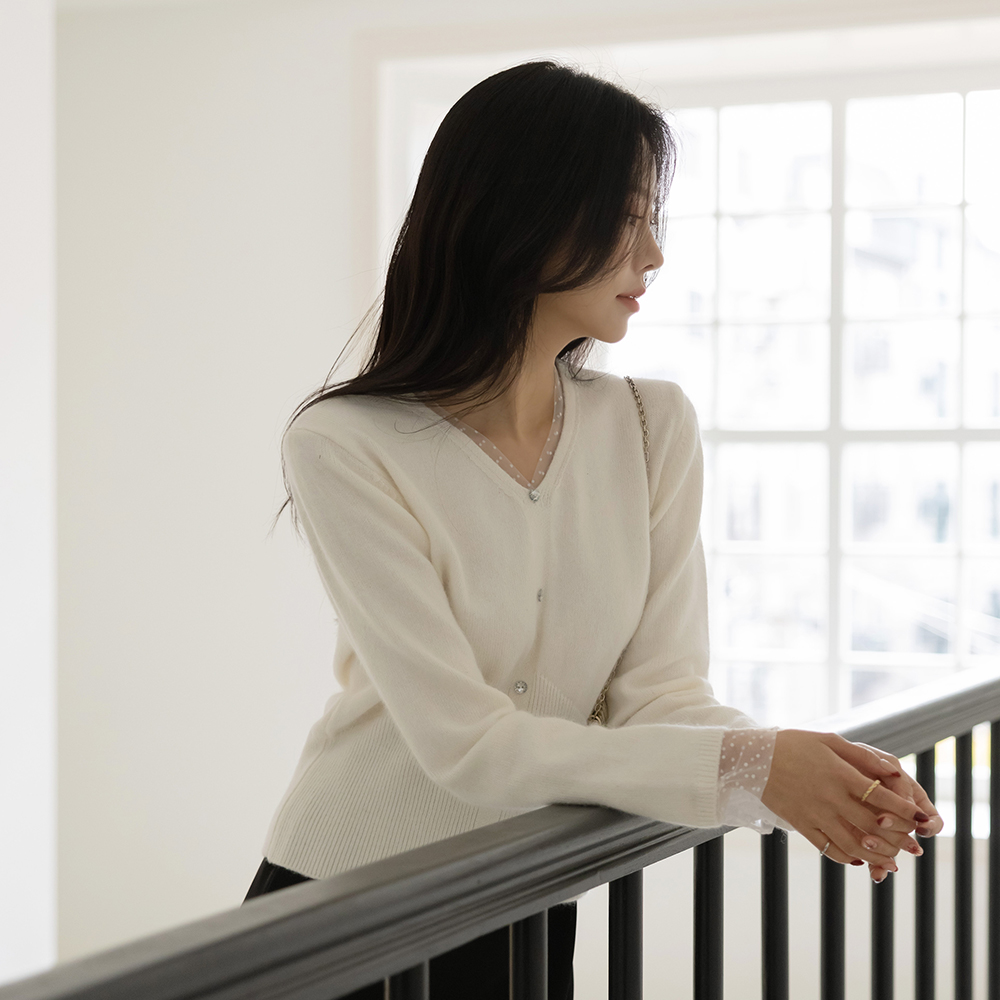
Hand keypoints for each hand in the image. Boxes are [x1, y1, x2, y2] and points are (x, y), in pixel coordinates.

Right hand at [761, 730, 932, 878]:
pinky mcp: (800, 824)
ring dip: (877, 856)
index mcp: (839, 773)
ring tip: (892, 863)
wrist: (753, 757)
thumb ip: (862, 756)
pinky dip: (847, 857)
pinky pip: (828, 848)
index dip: (905, 809)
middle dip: (898, 839)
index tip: (921, 818)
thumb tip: (893, 770)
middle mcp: (829, 797)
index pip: (881, 796)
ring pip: (852, 844)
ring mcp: (814, 813)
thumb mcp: (828, 740)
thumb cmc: (794, 744)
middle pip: (871, 825)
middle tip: (914, 848)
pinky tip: (859, 859)